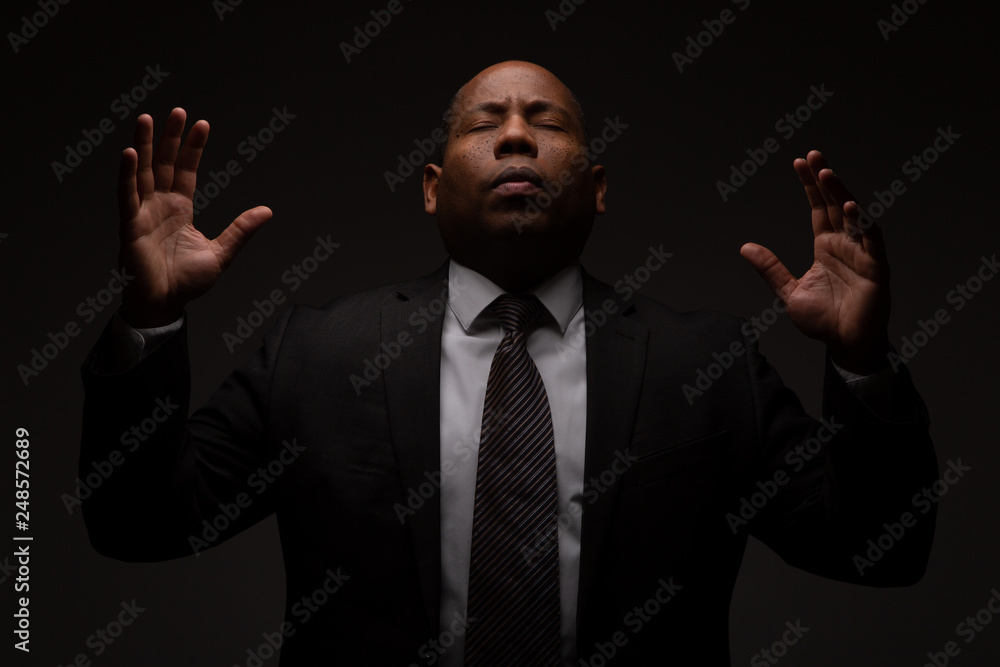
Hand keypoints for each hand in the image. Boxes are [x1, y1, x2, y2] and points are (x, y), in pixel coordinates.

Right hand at [117, 108, 271, 326]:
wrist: (165, 304)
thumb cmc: (187, 282)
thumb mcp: (222, 252)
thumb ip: (241, 229)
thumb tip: (267, 210)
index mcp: (180, 209)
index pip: (186, 171)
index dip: (192, 148)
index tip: (201, 125)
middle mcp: (160, 205)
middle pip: (164, 164)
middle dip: (170, 138)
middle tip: (178, 111)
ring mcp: (143, 213)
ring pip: (142, 172)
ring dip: (145, 146)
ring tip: (148, 119)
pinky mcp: (130, 225)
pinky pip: (126, 195)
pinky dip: (126, 174)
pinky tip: (130, 153)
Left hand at [740, 150, 890, 373]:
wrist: (844, 345)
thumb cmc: (823, 320)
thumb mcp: (789, 291)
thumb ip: (770, 268)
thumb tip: (745, 247)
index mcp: (826, 247)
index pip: (819, 208)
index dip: (810, 186)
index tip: (800, 162)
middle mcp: (845, 245)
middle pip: (836, 204)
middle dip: (825, 179)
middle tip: (813, 155)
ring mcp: (862, 254)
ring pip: (854, 216)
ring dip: (842, 194)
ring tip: (827, 174)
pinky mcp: (876, 268)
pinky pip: (872, 241)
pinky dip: (864, 223)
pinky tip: (852, 206)